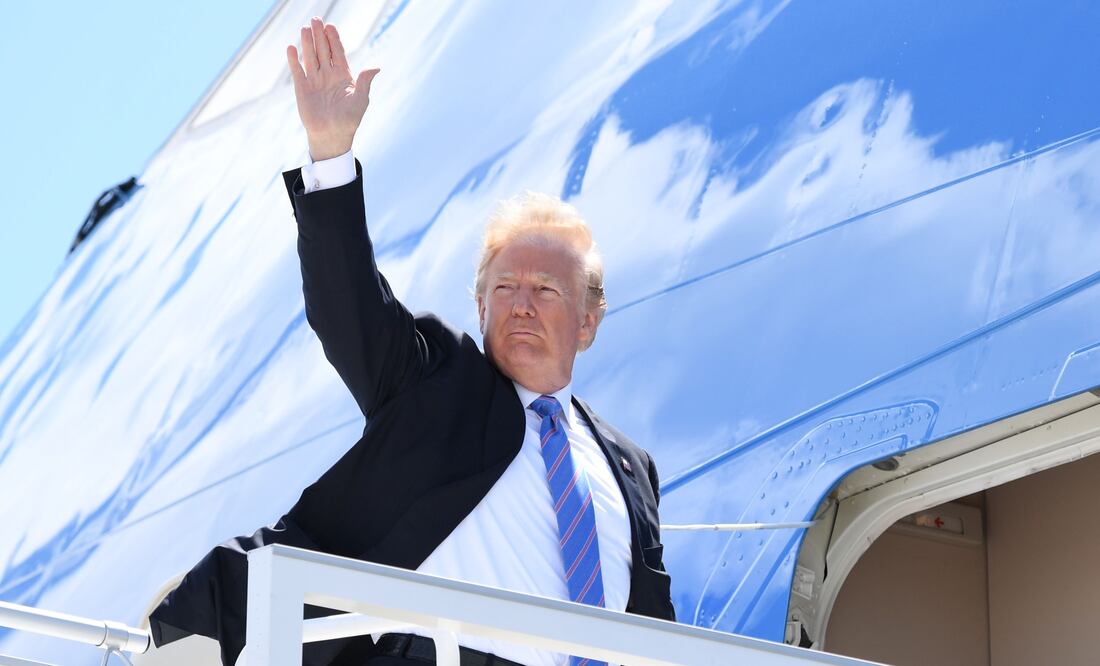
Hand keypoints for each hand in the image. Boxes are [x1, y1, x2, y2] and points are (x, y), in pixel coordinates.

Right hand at [287, 17, 380, 160]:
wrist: (332, 136)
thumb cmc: (350, 120)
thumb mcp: (361, 100)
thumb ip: (365, 82)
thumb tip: (375, 67)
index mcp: (343, 75)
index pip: (338, 52)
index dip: (334, 39)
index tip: (330, 26)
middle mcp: (328, 75)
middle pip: (323, 50)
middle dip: (320, 35)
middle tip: (316, 20)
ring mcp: (315, 80)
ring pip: (310, 57)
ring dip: (307, 43)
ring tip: (305, 29)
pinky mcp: (302, 88)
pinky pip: (297, 71)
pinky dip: (294, 60)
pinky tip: (291, 47)